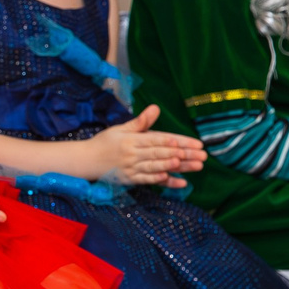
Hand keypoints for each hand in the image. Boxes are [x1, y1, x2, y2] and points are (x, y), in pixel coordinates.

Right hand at [86, 106, 206, 187]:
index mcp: (131, 139)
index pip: (157, 139)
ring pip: (158, 167)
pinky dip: (164, 181)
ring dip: (177, 167)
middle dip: (184, 154)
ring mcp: (131, 168)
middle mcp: (132, 154)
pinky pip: (149, 181)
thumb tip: (156, 108)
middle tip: (202, 155)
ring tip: (194, 166)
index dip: (175, 141)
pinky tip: (178, 181)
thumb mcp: (121, 129)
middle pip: (161, 153)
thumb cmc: (105, 142)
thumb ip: (141, 121)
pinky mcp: (130, 180)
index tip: (193, 143)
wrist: (85, 160)